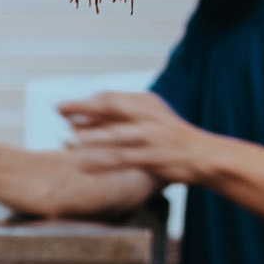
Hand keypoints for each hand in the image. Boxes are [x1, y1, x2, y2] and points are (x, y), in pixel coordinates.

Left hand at [59, 91, 220, 184]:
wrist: (206, 156)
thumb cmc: (171, 139)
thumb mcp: (147, 121)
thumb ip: (117, 120)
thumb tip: (80, 122)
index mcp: (147, 104)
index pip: (110, 98)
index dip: (84, 102)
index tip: (61, 107)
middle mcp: (149, 116)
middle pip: (110, 107)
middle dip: (82, 108)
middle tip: (57, 110)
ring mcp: (152, 136)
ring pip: (116, 134)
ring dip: (89, 137)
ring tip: (65, 139)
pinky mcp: (154, 157)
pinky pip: (123, 159)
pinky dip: (101, 162)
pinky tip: (82, 165)